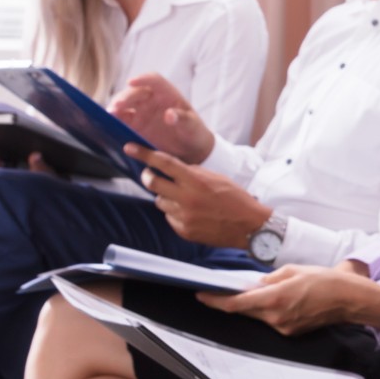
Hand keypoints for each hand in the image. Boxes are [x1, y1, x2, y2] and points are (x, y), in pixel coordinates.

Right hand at [111, 73, 215, 161]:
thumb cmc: (194, 132)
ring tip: (109, 116)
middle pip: (134, 93)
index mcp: (167, 93)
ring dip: (115, 109)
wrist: (190, 150)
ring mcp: (140, 112)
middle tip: (116, 107)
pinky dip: (113, 123)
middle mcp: (151, 100)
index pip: (154, 80)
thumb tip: (170, 114)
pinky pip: (121, 122)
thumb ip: (183, 119)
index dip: (142, 79)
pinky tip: (108, 126)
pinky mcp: (134, 126)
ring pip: (124, 106)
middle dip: (124, 98)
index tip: (131, 82)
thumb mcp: (192, 126)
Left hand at [132, 146, 271, 247]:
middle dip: (148, 176)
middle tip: (150, 174)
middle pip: (152, 183)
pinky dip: (175, 213)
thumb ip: (194, 172)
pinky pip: (170, 217)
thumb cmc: (236, 199)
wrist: (249, 227)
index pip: (163, 163)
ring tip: (183, 198)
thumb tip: (174, 168)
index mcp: (196, 181)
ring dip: (166, 196)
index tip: (129, 148)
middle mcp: (186, 198)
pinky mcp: (184, 230)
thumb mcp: (217, 178)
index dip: (144, 154)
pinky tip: (192, 213)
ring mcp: (183, 216)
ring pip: (160, 201)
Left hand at [201, 264, 379, 334]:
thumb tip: (253, 285)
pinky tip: (280, 300)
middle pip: (245, 310)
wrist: (349, 299)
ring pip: (258, 316)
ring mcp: (283, 327)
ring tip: (267, 291)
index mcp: (275, 298)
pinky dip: (269, 310)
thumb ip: (268, 279)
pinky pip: (272, 320)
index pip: (236, 303)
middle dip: (234, 301)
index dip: (215, 301)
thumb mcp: (293, 270)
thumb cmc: (325, 280)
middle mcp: (276, 317)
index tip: (201, 295)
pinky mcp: (290, 332)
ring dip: (255, 305)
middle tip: (226, 290)